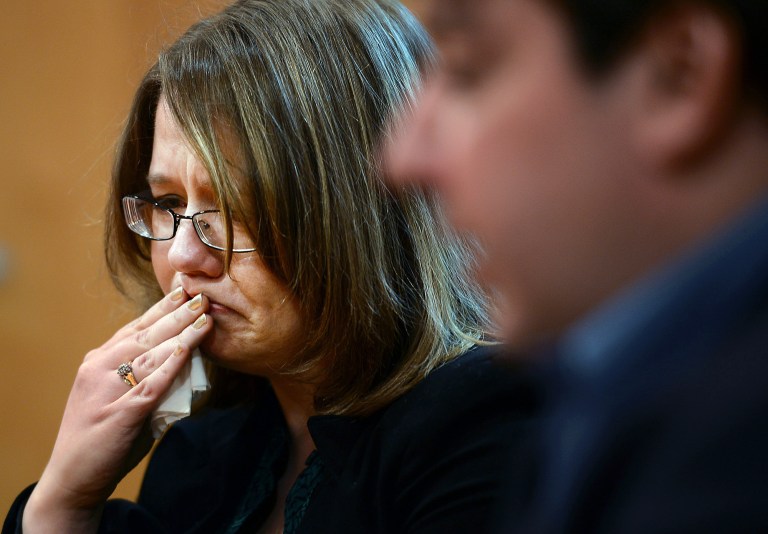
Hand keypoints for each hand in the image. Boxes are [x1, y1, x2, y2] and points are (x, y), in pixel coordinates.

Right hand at [22, 288, 212, 532]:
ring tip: (204, 318)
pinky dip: (170, 366)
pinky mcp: (120, 414)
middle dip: (176, 313)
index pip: (135, 327)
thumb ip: (142, 376)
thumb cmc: (101, 436)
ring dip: (181, 334)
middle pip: (145, 334)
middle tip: (201, 295)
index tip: (184, 291)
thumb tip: (182, 358)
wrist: (72, 478)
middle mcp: (99, 369)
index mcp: (97, 361)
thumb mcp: (117, 395)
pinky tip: (187, 351)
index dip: (161, 308)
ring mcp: (107, 390)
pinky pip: (150, 385)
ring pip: (150, 354)